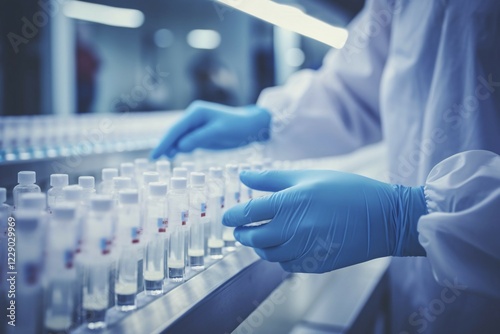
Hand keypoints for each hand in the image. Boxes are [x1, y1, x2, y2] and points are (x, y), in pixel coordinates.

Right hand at [150, 100, 270, 158]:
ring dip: (171, 147)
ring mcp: (196, 126)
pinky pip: (187, 141)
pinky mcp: (201, 134)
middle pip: (175, 133)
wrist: (251, 127)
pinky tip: (174, 154)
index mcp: (196, 113)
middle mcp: (193, 118)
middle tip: (154, 159)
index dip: (165, 142)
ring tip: (163, 158)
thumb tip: (180, 146)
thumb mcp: (219, 132)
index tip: (156, 154)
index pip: (176, 129)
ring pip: (179, 138)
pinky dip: (180, 148)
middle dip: (165, 144)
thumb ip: (199, 138)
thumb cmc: (237, 126)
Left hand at [223, 170, 426, 272]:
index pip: (248, 213)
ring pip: (268, 254)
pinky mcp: (316, 264)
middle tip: (240, 229)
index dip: (233, 215)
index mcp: (290, 203)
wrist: (384, 217)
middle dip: (242, 233)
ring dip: (259, 246)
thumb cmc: (347, 190)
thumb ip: (272, 179)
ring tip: (260, 237)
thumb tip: (243, 176)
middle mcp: (294, 229)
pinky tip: (285, 246)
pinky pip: (287, 265)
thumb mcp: (309, 176)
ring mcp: (305, 249)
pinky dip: (279, 257)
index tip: (226, 217)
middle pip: (253, 237)